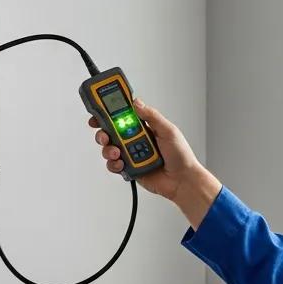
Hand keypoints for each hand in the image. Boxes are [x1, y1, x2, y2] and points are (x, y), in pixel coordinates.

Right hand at [88, 99, 221, 227]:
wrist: (183, 180)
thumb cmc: (181, 156)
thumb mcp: (168, 130)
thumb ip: (152, 116)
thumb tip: (136, 103)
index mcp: (144, 127)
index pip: (123, 115)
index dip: (109, 112)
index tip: (99, 110)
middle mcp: (135, 139)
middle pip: (110, 131)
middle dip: (103, 132)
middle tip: (105, 135)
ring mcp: (131, 154)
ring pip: (109, 148)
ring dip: (109, 149)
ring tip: (118, 153)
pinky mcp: (129, 168)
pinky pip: (114, 165)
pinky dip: (114, 164)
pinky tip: (122, 163)